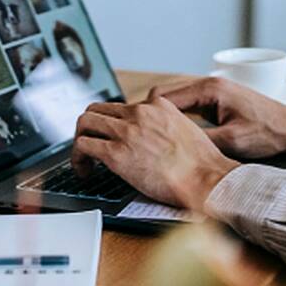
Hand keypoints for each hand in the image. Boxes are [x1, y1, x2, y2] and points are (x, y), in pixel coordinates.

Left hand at [71, 97, 240, 207]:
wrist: (207, 179)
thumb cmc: (203, 166)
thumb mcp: (187, 131)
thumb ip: (166, 127)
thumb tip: (152, 140)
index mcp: (157, 106)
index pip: (122, 106)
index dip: (112, 124)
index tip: (111, 137)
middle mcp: (139, 113)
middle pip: (97, 109)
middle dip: (90, 128)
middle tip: (90, 146)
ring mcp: (126, 131)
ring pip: (85, 122)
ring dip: (80, 140)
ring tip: (84, 160)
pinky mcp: (116, 153)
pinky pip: (83, 146)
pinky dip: (77, 158)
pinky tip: (85, 171)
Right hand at [148, 77, 285, 158]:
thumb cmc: (268, 132)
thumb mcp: (232, 141)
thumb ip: (200, 140)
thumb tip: (172, 146)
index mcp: (210, 89)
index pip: (164, 97)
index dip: (147, 116)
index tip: (138, 132)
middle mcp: (209, 85)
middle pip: (165, 96)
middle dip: (150, 116)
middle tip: (140, 137)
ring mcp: (212, 91)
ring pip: (175, 101)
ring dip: (162, 117)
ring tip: (152, 138)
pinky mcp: (216, 100)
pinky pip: (187, 106)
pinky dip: (176, 118)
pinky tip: (172, 135)